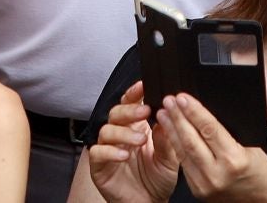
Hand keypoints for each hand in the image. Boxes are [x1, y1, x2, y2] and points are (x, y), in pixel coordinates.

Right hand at [88, 82, 178, 202]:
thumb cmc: (157, 181)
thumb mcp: (169, 160)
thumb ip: (166, 140)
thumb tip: (166, 117)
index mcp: (135, 128)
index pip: (130, 104)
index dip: (133, 93)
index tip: (142, 86)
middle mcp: (119, 135)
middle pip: (116, 113)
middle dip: (129, 110)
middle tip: (144, 112)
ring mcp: (107, 149)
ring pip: (106, 130)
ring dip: (123, 132)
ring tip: (139, 140)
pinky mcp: (99, 166)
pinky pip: (98, 152)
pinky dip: (110, 152)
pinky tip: (123, 155)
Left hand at [157, 94, 266, 199]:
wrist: (261, 200)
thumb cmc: (258, 171)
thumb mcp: (248, 145)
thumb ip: (225, 130)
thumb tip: (201, 108)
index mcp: (234, 160)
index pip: (209, 129)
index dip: (193, 111)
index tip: (181, 96)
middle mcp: (218, 174)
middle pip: (191, 140)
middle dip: (177, 117)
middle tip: (168, 100)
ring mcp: (206, 184)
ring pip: (183, 152)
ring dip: (171, 130)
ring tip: (163, 113)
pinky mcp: (198, 190)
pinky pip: (184, 163)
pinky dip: (175, 146)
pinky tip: (169, 133)